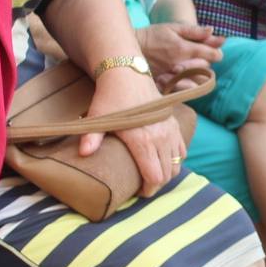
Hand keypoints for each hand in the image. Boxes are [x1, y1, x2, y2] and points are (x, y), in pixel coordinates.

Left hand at [78, 67, 184, 196]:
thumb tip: (83, 154)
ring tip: (152, 175)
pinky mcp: (174, 123)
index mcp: (144, 141)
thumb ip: (91, 137)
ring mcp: (170, 130)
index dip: (148, 190)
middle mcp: (161, 138)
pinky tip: (163, 159)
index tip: (138, 193)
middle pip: (167, 173)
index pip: (155, 177)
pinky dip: (175, 158)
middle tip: (143, 187)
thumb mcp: (98, 117)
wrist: (127, 73)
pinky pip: (182, 149)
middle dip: (156, 184)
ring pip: (177, 163)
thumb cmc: (111, 97)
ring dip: (167, 172)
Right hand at [136, 22, 222, 88]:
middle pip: (206, 68)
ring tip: (193, 69)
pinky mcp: (165, 85)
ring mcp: (172, 77)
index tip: (214, 51)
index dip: (217, 52)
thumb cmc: (153, 35)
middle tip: (200, 57)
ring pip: (197, 81)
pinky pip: (183, 90)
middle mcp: (179, 65)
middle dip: (206, 62)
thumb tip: (213, 31)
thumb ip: (194, 31)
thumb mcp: (173, 27)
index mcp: (183, 48)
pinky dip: (188, 86)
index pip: (212, 55)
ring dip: (199, 75)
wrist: (130, 49)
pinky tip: (186, 79)